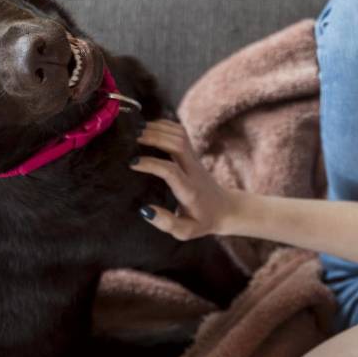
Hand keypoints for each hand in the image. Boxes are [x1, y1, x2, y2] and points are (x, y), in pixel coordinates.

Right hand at [130, 120, 244, 240]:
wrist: (226, 210)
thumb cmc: (202, 221)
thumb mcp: (185, 231)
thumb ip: (166, 223)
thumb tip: (145, 210)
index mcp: (189, 190)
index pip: (170, 171)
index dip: (151, 164)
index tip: (132, 163)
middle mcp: (193, 170)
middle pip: (177, 144)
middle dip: (154, 137)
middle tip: (131, 139)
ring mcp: (194, 159)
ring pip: (180, 135)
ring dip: (158, 129)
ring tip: (136, 131)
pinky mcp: (193, 154)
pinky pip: (181, 133)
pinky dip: (165, 125)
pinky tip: (149, 128)